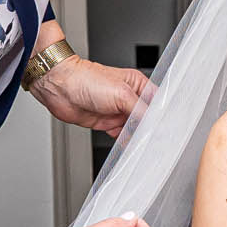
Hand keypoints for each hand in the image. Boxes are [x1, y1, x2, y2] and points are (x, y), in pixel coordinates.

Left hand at [35, 56, 153, 137]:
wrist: (60, 88)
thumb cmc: (86, 80)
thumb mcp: (121, 94)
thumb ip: (141, 111)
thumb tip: (154, 125)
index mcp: (137, 85)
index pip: (157, 103)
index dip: (162, 116)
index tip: (167, 129)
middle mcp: (129, 98)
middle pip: (147, 118)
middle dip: (151, 129)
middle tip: (157, 141)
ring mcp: (118, 111)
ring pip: (136, 128)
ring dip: (139, 137)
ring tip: (145, 145)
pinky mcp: (107, 123)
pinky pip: (122, 135)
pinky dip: (127, 142)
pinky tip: (130, 146)